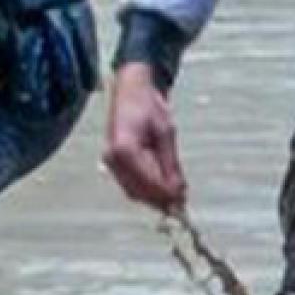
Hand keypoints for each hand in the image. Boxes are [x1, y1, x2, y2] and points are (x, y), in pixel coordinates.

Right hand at [100, 62, 186, 211]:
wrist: (131, 90)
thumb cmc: (148, 106)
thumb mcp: (166, 134)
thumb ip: (171, 166)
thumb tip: (179, 192)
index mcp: (124, 149)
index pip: (148, 183)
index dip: (167, 195)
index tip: (184, 203)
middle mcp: (112, 158)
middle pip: (138, 192)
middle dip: (160, 200)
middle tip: (182, 204)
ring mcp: (110, 161)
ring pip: (133, 191)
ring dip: (153, 197)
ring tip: (175, 197)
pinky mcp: (113, 162)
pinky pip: (129, 184)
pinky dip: (146, 189)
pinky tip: (162, 187)